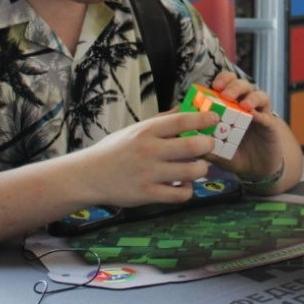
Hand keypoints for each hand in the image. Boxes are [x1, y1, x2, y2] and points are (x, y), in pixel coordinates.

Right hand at [74, 110, 217, 207]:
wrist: (88, 176)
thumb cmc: (114, 150)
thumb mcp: (133, 130)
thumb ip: (160, 122)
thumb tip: (183, 108)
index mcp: (145, 131)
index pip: (181, 120)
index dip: (202, 119)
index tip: (215, 119)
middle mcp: (149, 151)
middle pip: (192, 145)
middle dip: (208, 145)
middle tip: (209, 145)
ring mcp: (149, 174)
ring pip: (192, 172)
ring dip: (201, 169)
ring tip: (198, 168)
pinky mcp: (147, 195)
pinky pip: (180, 194)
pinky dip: (187, 190)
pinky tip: (183, 185)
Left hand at [205, 71, 286, 182]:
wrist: (255, 170)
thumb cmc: (233, 155)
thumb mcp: (215, 150)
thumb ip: (202, 143)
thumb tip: (183, 137)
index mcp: (230, 106)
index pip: (226, 84)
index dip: (220, 80)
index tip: (212, 86)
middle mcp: (245, 105)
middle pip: (241, 84)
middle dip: (232, 84)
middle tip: (224, 94)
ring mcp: (259, 113)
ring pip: (258, 94)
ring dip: (249, 96)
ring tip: (242, 104)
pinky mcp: (270, 124)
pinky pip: (266, 115)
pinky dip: (260, 113)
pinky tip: (253, 116)